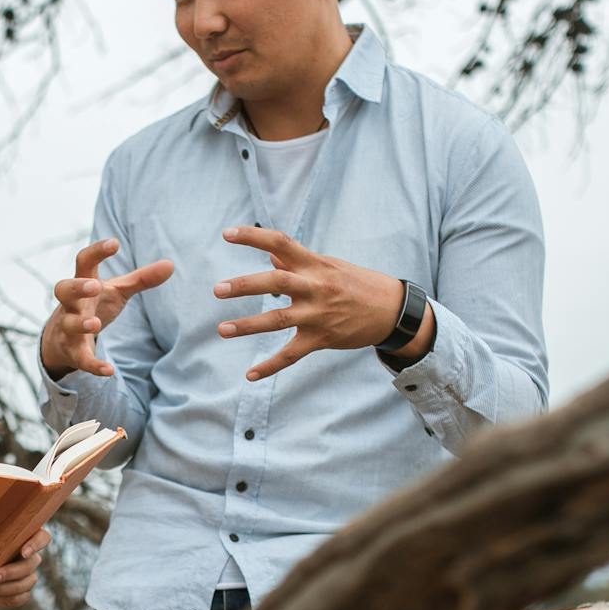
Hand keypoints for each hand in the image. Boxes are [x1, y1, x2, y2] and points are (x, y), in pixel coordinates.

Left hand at [0, 527, 47, 608]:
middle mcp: (30, 557)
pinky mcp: (22, 593)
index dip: (37, 544)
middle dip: (10, 572)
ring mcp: (28, 576)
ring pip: (25, 584)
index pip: (43, 537)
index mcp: (24, 538)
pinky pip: (18, 598)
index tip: (23, 552)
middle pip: (31, 564)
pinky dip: (0, 598)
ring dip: (3, 588)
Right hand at [42, 237, 174, 379]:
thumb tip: (170, 264)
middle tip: (94, 286)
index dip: (96, 252)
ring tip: (96, 325)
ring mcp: (68, 327)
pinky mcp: (73, 351)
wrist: (63, 338)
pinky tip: (109, 371)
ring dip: (80, 324)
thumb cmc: (93, 305)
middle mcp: (72, 304)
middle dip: (77, 288)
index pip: (84, 262)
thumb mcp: (117, 291)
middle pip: (63, 290)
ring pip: (68, 324)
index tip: (114, 243)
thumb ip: (141, 279)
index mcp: (83, 283)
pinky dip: (93, 365)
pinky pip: (81, 358)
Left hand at [213, 227, 407, 381]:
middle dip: (245, 285)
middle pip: (276, 282)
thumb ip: (298, 262)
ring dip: (248, 325)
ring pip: (278, 319)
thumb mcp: (329, 266)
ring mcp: (318, 314)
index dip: (253, 237)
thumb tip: (271, 257)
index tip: (226, 234)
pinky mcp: (321, 338)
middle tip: (218, 290)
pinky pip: (292, 354)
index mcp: (314, 264)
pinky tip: (250, 375)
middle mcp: (315, 287)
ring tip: (222, 330)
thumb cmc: (357, 283)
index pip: (280, 243)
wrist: (391, 309)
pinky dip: (270, 366)